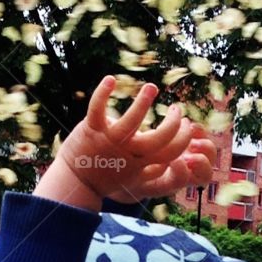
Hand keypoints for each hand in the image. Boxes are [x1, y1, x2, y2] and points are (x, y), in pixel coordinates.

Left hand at [34, 75, 213, 210]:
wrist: (75, 182)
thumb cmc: (108, 176)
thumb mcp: (135, 177)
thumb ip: (154, 169)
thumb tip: (173, 159)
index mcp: (143, 163)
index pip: (173, 151)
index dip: (184, 137)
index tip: (187, 124)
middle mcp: (129, 153)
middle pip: (160, 138)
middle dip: (173, 123)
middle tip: (175, 109)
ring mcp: (110, 140)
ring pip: (131, 121)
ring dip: (143, 102)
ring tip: (152, 87)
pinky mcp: (91, 129)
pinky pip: (97, 109)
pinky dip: (102, 93)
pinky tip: (111, 79)